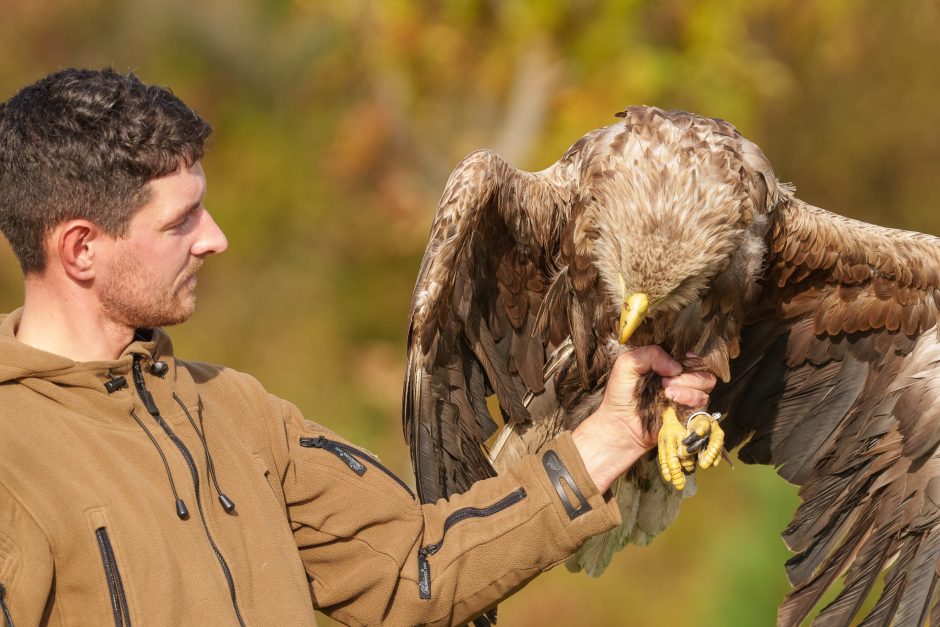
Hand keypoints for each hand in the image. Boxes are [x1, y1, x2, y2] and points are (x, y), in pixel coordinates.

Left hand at [572, 346, 716, 493]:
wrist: (621, 424)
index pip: (691, 355)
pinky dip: (690, 400)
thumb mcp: (627, 364)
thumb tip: (676, 366)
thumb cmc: (621, 393)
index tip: (681, 358)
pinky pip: (703, 402)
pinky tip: (672, 401)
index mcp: (668, 365)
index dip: (690, 356)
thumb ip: (650, 354)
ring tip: (667, 392)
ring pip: (707, 383)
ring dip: (688, 387)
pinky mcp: (689, 412)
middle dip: (687, 374)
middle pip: (703, 369)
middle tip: (664, 382)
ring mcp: (687, 396)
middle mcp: (680, 379)